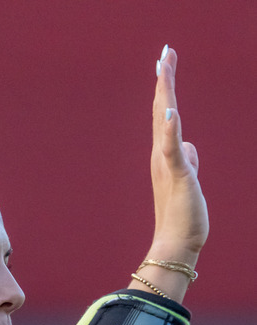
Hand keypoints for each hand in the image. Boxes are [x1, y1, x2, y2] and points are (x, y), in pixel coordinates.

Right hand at [149, 46, 208, 264]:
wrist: (176, 244)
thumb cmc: (183, 217)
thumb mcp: (189, 181)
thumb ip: (188, 161)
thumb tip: (189, 148)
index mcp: (164, 156)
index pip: (164, 115)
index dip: (165, 87)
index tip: (165, 62)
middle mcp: (161, 156)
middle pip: (161, 109)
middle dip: (164, 80)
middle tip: (165, 52)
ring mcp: (168, 164)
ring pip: (165, 121)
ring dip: (164, 94)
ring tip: (164, 68)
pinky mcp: (178, 175)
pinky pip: (173, 148)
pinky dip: (170, 130)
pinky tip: (170, 111)